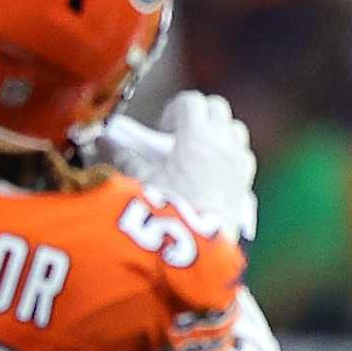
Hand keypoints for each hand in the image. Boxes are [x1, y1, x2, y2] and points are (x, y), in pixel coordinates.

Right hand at [100, 91, 257, 240]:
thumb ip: (125, 155)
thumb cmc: (168, 213)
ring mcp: (238, 163)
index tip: (163, 126)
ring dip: (220, 132)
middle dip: (200, 114)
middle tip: (181, 133)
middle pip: (217, 109)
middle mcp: (222, 144)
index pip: (191, 101)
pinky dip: (231, 155)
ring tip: (200, 150)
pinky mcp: (246, 183)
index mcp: (196, 136)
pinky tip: (214, 171)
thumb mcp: (141, 180)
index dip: (175, 109)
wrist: (199, 249)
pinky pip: (244, 156)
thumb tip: (105, 140)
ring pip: (235, 130)